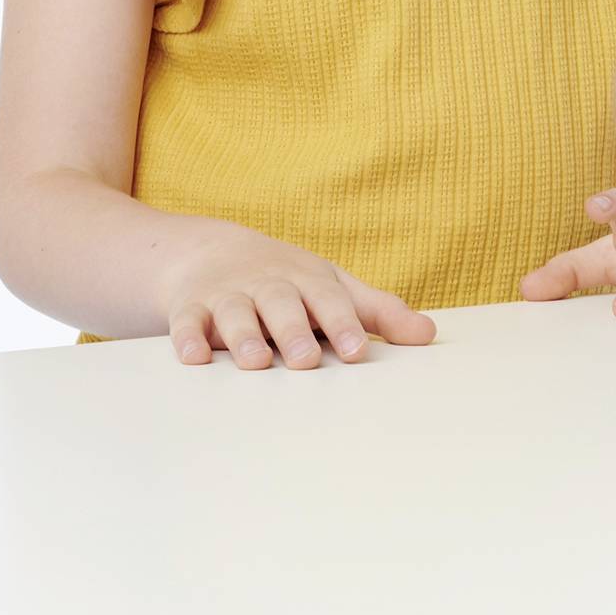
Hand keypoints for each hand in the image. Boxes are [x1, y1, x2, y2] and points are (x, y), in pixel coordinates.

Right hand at [162, 223, 436, 369]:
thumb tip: (429, 335)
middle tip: (306, 361)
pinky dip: (187, 338)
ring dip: (244, 337)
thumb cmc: (288, 281)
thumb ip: (378, 313)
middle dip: (294, 331)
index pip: (330, 300)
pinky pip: (186, 322)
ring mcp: (227, 295)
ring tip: (256, 363)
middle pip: (282, 305)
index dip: (344, 324)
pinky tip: (194, 358)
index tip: (358, 351)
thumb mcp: (333, 288)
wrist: (210, 251)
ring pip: (235, 313)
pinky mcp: (190, 308)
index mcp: (308, 281)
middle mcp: (268, 285)